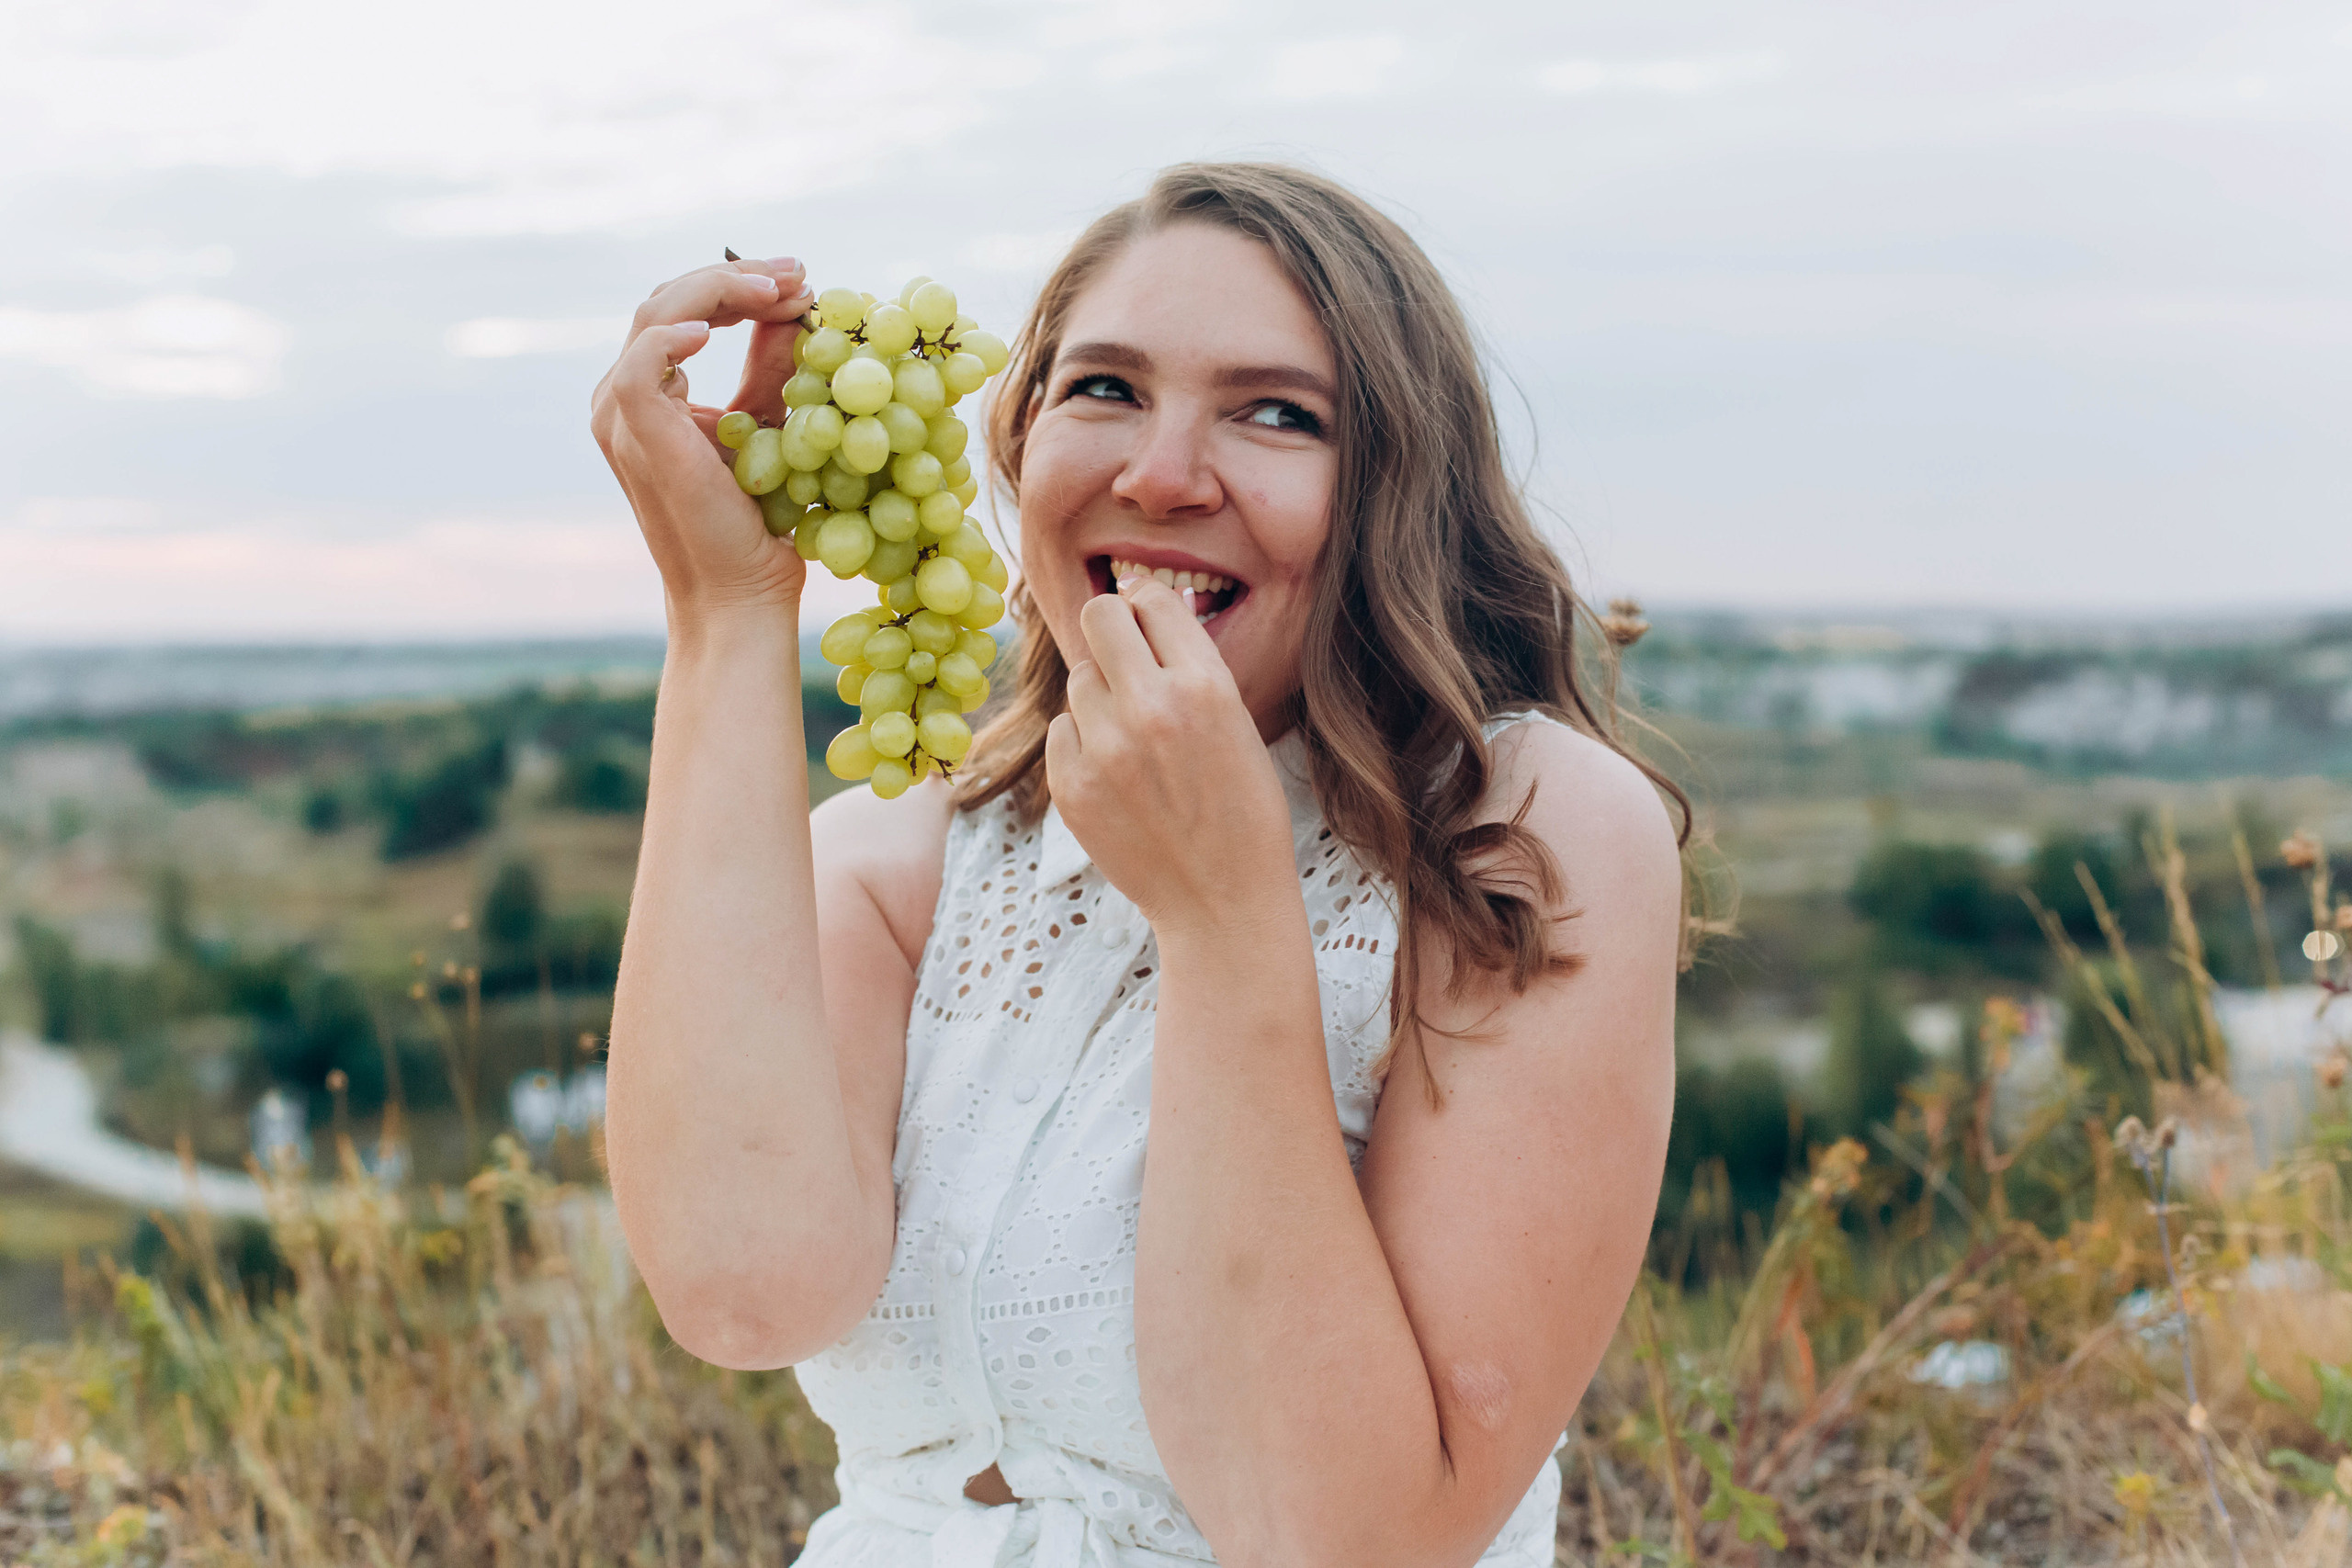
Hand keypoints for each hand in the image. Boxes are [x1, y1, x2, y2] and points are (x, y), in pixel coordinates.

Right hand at [589, 256, 814, 626]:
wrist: (740, 589)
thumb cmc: (758, 519)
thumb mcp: (770, 423)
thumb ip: (771, 365)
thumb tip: (798, 304)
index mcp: (651, 391)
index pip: (686, 310)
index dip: (740, 286)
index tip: (801, 281)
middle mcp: (624, 398)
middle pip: (668, 300)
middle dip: (737, 278)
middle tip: (797, 273)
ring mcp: (622, 415)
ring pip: (655, 316)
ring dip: (720, 292)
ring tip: (778, 291)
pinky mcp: (636, 433)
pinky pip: (641, 364)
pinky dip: (676, 336)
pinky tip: (719, 330)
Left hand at [1046, 577, 1297, 936]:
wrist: (1222, 901)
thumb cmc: (1242, 809)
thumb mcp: (1239, 722)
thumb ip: (1191, 663)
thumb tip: (1145, 597)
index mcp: (1205, 686)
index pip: (1149, 598)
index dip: (1145, 604)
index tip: (1145, 620)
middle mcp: (1150, 708)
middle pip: (1097, 616)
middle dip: (1111, 629)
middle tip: (1126, 660)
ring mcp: (1104, 749)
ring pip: (1079, 678)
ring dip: (1101, 697)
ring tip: (1136, 740)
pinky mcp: (1071, 786)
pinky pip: (1061, 730)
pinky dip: (1083, 743)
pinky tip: (1118, 776)